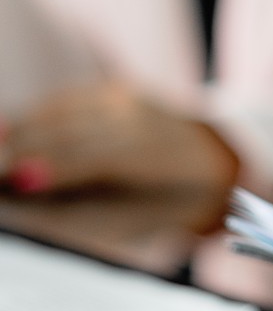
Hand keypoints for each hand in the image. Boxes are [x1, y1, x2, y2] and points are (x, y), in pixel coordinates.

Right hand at [0, 83, 239, 232]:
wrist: (214, 159)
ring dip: (18, 130)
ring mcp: (126, 97)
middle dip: (22, 149)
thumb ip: (81, 212)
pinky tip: (8, 133)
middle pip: (69, 131)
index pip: (97, 159)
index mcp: (155, 157)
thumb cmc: (168, 204)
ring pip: (60, 112)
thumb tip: (26, 198)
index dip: (54, 169)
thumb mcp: (134, 221)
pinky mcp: (113, 89)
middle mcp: (140, 117)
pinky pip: (63, 103)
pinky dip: (33, 118)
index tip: (17, 182)